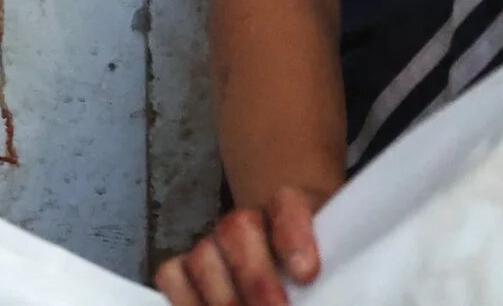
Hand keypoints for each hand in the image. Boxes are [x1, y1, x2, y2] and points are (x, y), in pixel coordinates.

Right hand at [153, 186, 325, 305]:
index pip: (288, 205)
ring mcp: (213, 242)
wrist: (283, 242)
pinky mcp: (186, 266)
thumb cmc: (309, 258)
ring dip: (223, 298)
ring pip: (204, 256)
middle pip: (240, 230)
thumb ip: (330, 271)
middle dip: (257, 280)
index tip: (307, 274)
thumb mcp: (329, 253)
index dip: (294, 237)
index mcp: (291, 206)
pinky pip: (172, 276)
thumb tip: (325, 292)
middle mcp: (246, 220)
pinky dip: (185, 300)